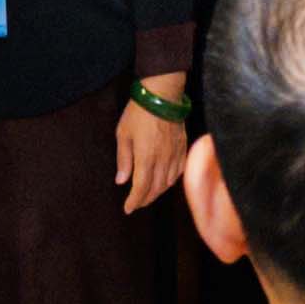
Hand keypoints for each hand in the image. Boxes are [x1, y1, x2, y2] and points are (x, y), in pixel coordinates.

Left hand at [113, 96, 187, 215]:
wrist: (163, 94)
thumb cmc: (139, 112)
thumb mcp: (123, 134)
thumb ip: (124, 159)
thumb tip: (121, 180)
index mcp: (146, 157)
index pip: (141, 188)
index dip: (134, 201)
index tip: (128, 209)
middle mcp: (163, 160)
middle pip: (156, 188)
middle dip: (145, 199)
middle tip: (136, 204)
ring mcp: (175, 154)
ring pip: (168, 182)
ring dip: (158, 192)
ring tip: (149, 195)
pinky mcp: (183, 147)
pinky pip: (179, 171)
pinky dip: (171, 181)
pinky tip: (165, 181)